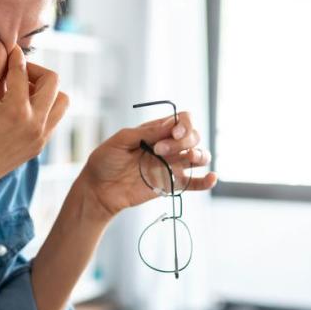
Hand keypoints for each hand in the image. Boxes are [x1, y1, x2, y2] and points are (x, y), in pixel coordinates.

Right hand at [0, 40, 68, 195]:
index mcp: (16, 110)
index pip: (22, 71)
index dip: (13, 56)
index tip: (6, 49)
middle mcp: (35, 124)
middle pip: (52, 81)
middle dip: (34, 70)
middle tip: (14, 72)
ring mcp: (41, 137)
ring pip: (61, 101)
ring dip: (45, 90)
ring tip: (21, 91)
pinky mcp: (40, 146)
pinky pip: (53, 118)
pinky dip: (43, 107)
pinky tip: (20, 108)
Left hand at [78, 111, 217, 218]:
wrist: (99, 189)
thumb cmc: (105, 161)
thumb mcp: (120, 141)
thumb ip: (145, 133)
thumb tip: (169, 125)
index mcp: (156, 131)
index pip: (182, 120)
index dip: (184, 124)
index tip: (173, 133)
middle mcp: (168, 146)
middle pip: (193, 136)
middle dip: (183, 140)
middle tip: (159, 150)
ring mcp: (171, 165)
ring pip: (199, 156)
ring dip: (199, 154)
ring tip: (189, 158)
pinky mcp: (171, 184)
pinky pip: (194, 183)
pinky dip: (206, 181)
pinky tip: (211, 178)